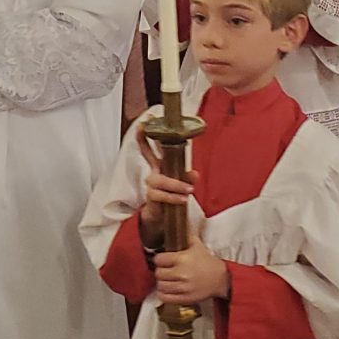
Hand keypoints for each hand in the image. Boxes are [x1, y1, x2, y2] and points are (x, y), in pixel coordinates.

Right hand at [136, 126, 197, 243]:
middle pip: (146, 153)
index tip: (146, 121)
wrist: (163, 217)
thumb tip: (195, 174)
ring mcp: (151, 184)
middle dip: (144, 140)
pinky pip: (161, 195)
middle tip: (143, 129)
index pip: (153, 148)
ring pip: (161, 180)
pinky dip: (174, 197)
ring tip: (189, 191)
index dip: (147, 135)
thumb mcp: (182, 185)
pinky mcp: (151, 197)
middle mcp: (154, 172)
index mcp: (161, 165)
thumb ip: (188, 178)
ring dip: (176, 184)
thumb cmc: (172, 195)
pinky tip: (183, 199)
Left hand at [153, 231, 230, 304]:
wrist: (220, 279)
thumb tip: (179, 222)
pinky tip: (168, 289)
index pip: (159, 259)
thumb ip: (186, 234)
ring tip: (167, 279)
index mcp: (183, 259)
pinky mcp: (184, 298)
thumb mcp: (197, 245)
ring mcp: (182, 287)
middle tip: (165, 269)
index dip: (159, 258)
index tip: (163, 259)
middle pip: (158, 273)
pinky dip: (163, 293)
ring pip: (160, 286)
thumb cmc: (207, 261)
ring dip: (162, 282)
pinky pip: (165, 297)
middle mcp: (181, 273)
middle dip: (161, 270)